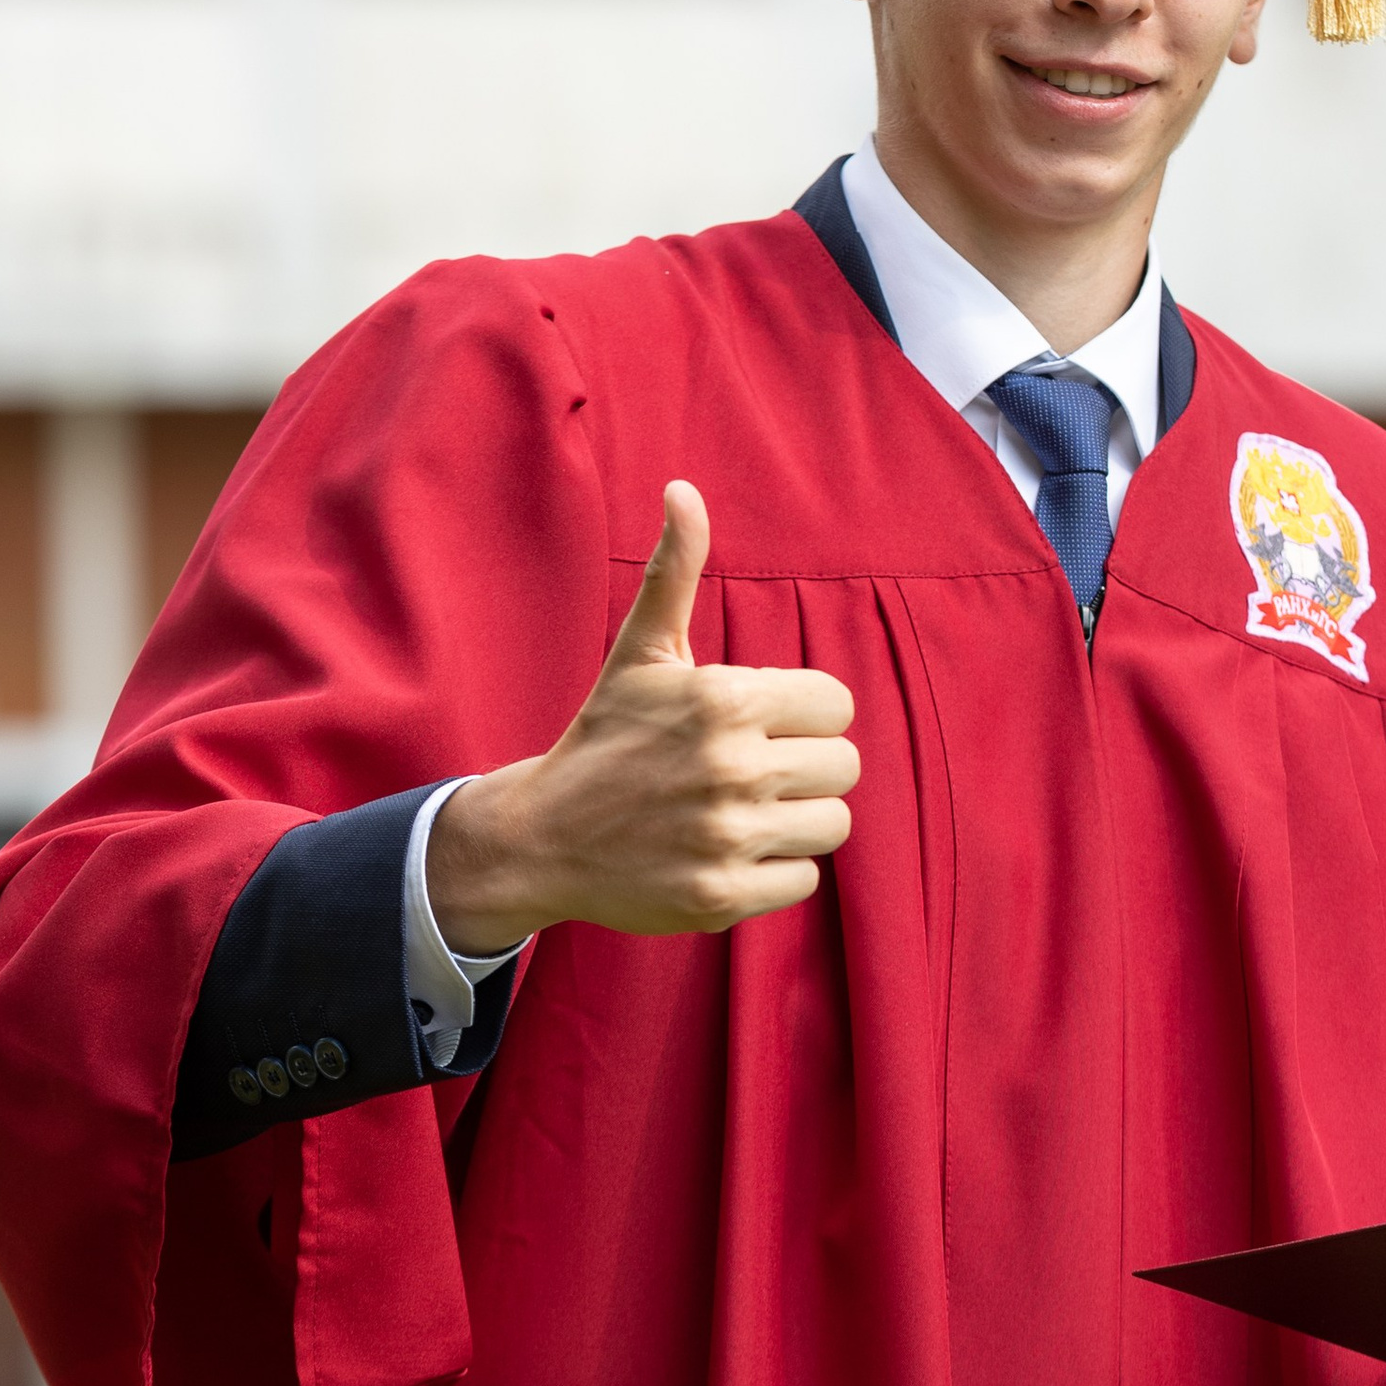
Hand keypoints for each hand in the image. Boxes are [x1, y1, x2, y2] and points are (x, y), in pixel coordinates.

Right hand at [426, 482, 859, 948]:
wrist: (541, 836)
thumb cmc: (606, 736)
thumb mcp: (641, 651)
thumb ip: (674, 571)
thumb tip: (683, 489)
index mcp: (724, 700)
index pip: (836, 704)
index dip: (805, 714)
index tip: (762, 724)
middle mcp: (731, 767)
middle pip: (844, 766)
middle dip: (806, 767)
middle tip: (755, 771)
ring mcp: (726, 836)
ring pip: (832, 824)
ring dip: (797, 820)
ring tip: (746, 811)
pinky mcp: (721, 896)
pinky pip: (804, 881)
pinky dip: (777, 871)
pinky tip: (731, 851)